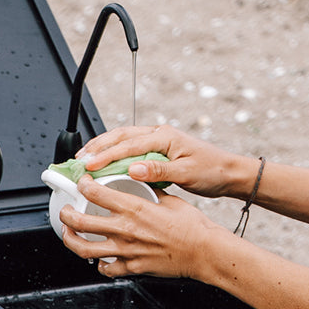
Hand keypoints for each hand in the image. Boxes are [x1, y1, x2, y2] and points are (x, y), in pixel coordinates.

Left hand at [58, 177, 223, 279]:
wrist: (205, 252)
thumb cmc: (193, 227)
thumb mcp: (170, 199)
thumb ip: (150, 192)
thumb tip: (141, 183)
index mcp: (134, 208)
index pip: (95, 192)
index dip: (83, 185)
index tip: (82, 183)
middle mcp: (125, 230)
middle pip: (80, 221)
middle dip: (66, 214)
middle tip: (66, 210)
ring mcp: (126, 251)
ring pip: (84, 248)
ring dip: (70, 239)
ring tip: (68, 233)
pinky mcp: (132, 268)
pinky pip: (106, 268)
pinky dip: (99, 264)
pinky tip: (99, 259)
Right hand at [77, 125, 254, 200]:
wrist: (229, 173)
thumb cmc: (212, 171)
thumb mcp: (186, 173)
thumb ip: (159, 171)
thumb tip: (132, 169)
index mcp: (165, 137)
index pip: (128, 145)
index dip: (106, 155)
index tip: (89, 165)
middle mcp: (160, 135)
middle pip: (120, 136)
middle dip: (97, 146)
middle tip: (78, 160)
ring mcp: (159, 142)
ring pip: (124, 140)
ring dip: (104, 148)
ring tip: (85, 158)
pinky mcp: (159, 152)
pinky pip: (132, 149)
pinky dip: (115, 154)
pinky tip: (106, 164)